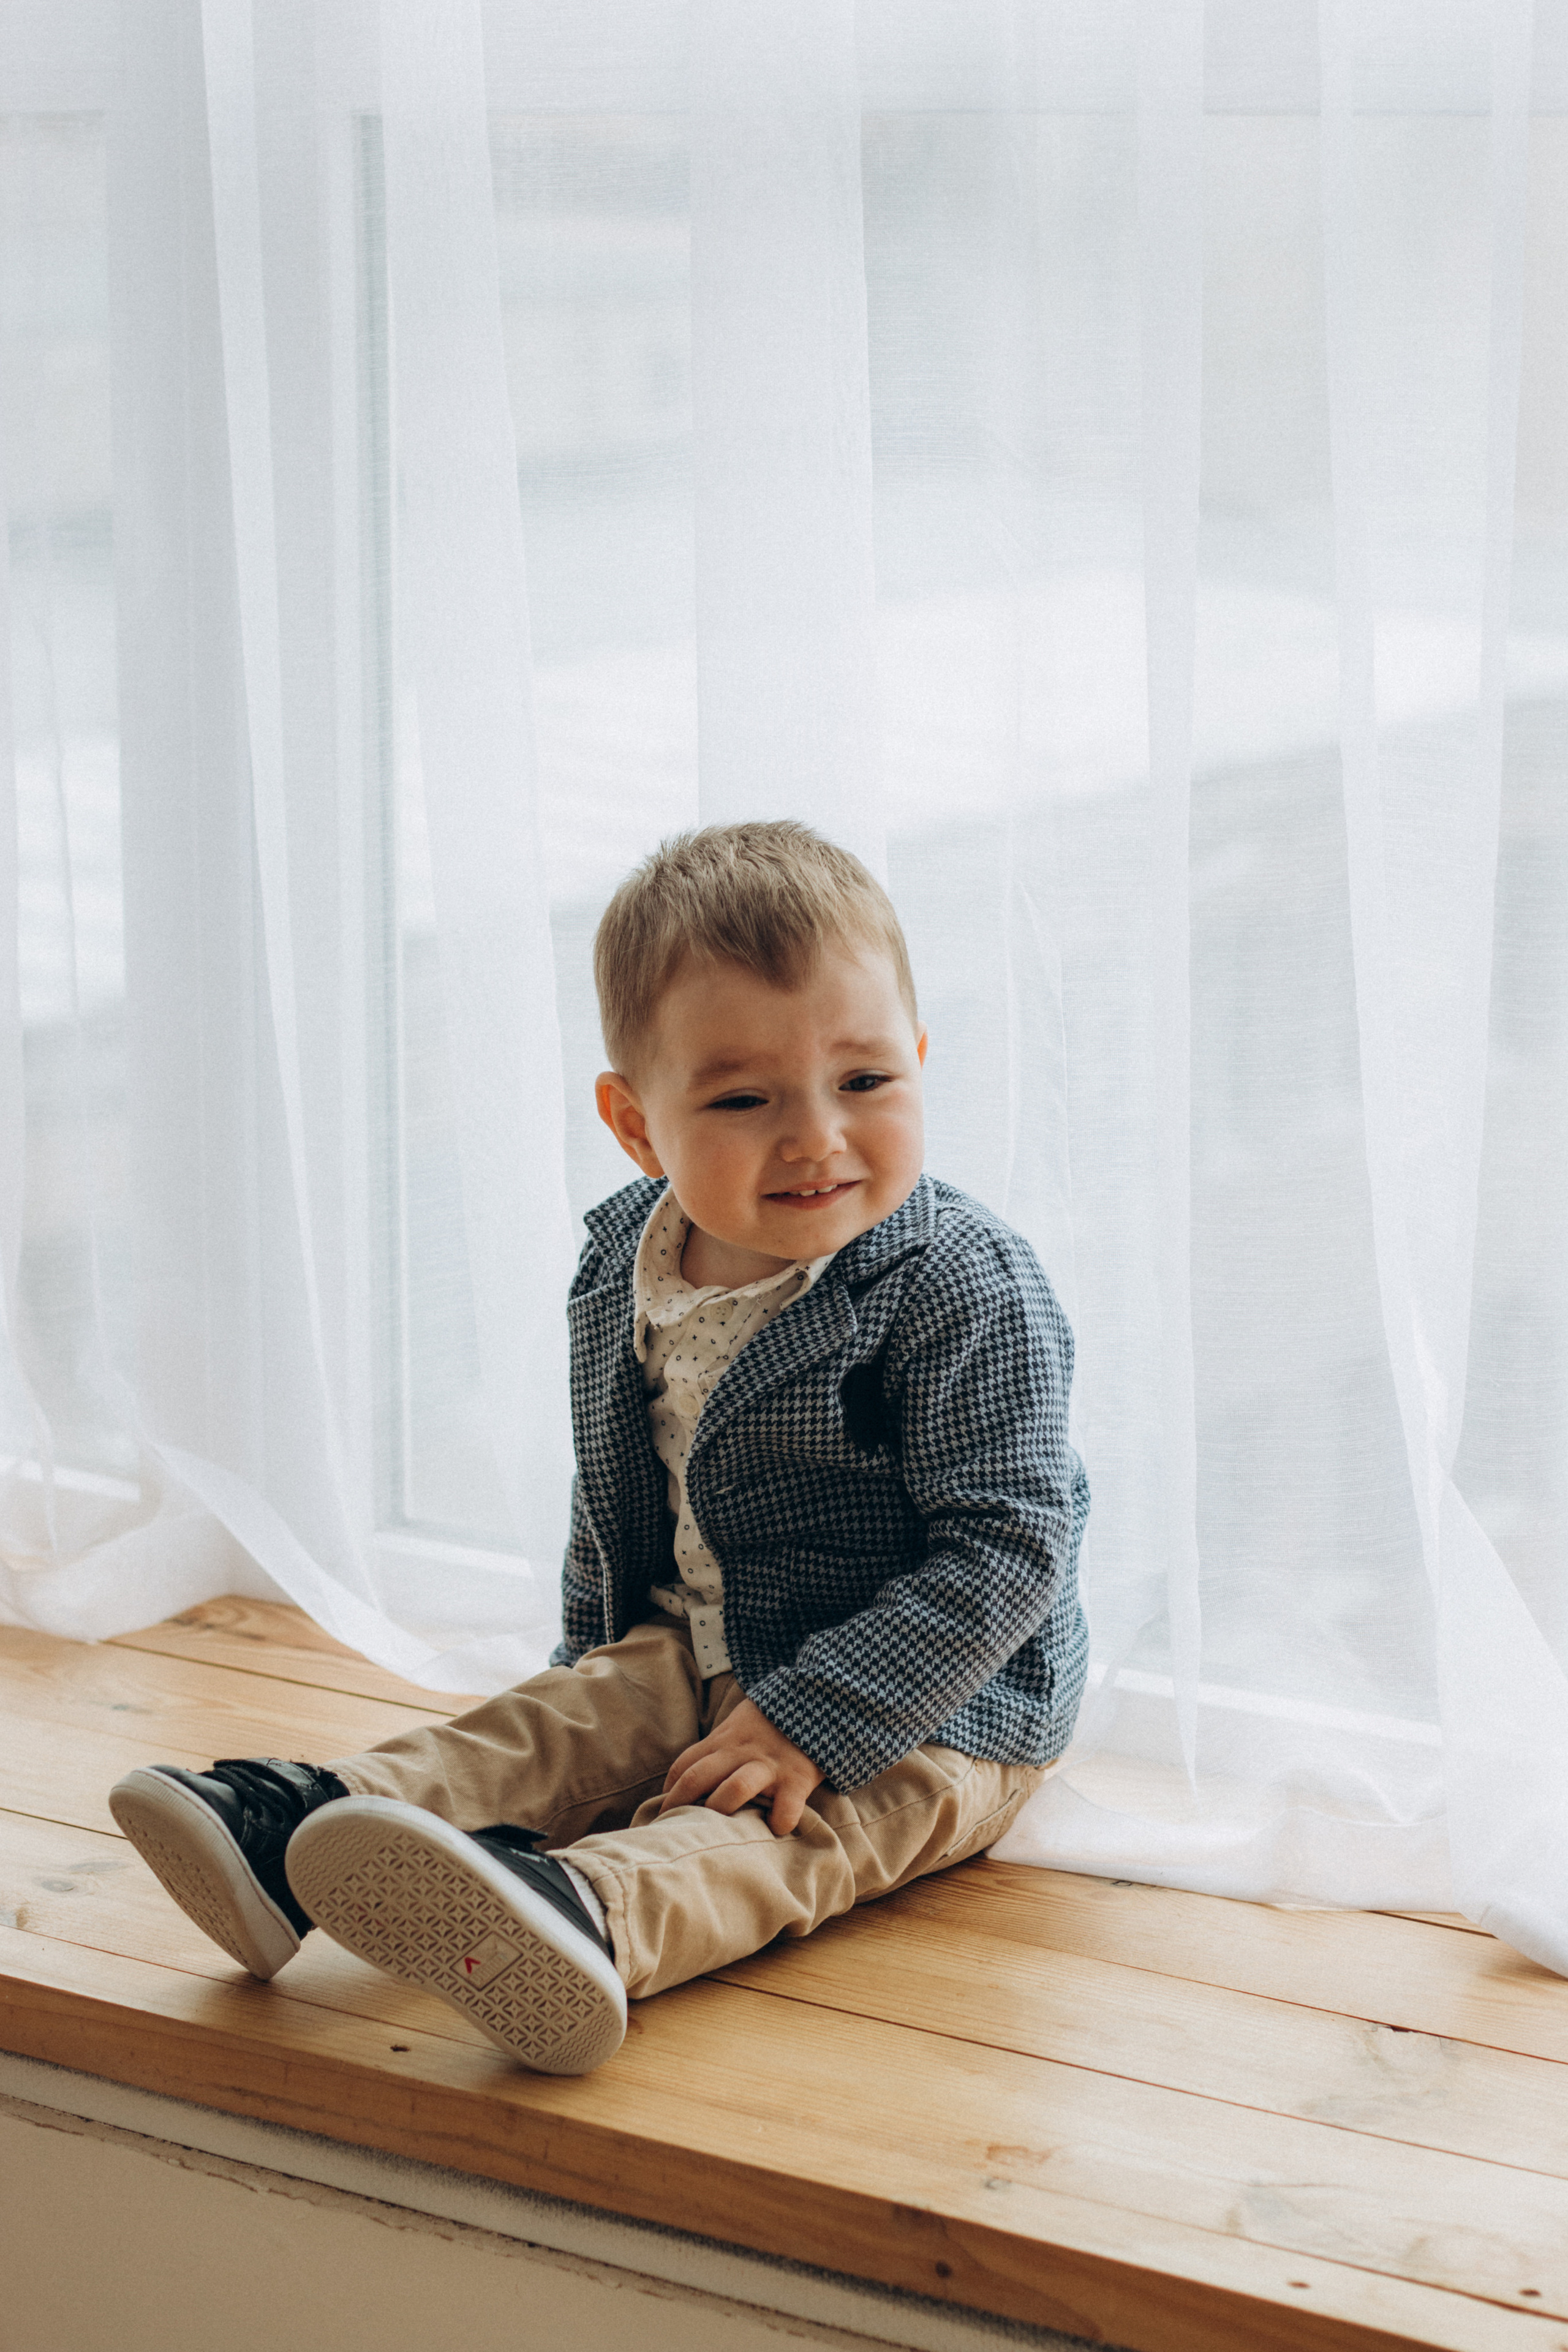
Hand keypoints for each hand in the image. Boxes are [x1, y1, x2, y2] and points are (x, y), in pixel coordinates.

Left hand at [657, 1698, 823, 1836]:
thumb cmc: (773, 1721)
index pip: (685, 1765)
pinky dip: (779, 1824)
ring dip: (721, 1812)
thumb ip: (720, 1746)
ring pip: (734, 1790)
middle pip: (698, 1778)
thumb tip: (691, 1777)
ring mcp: (768, 1766)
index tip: (665, 1811)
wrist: (818, 1701)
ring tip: (719, 1834)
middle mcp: (741, 1752)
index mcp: (724, 1740)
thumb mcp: (739, 1724)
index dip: (670, 1791)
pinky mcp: (797, 1778)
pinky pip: (785, 1809)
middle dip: (680, 1805)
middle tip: (675, 1830)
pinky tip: (775, 1830)